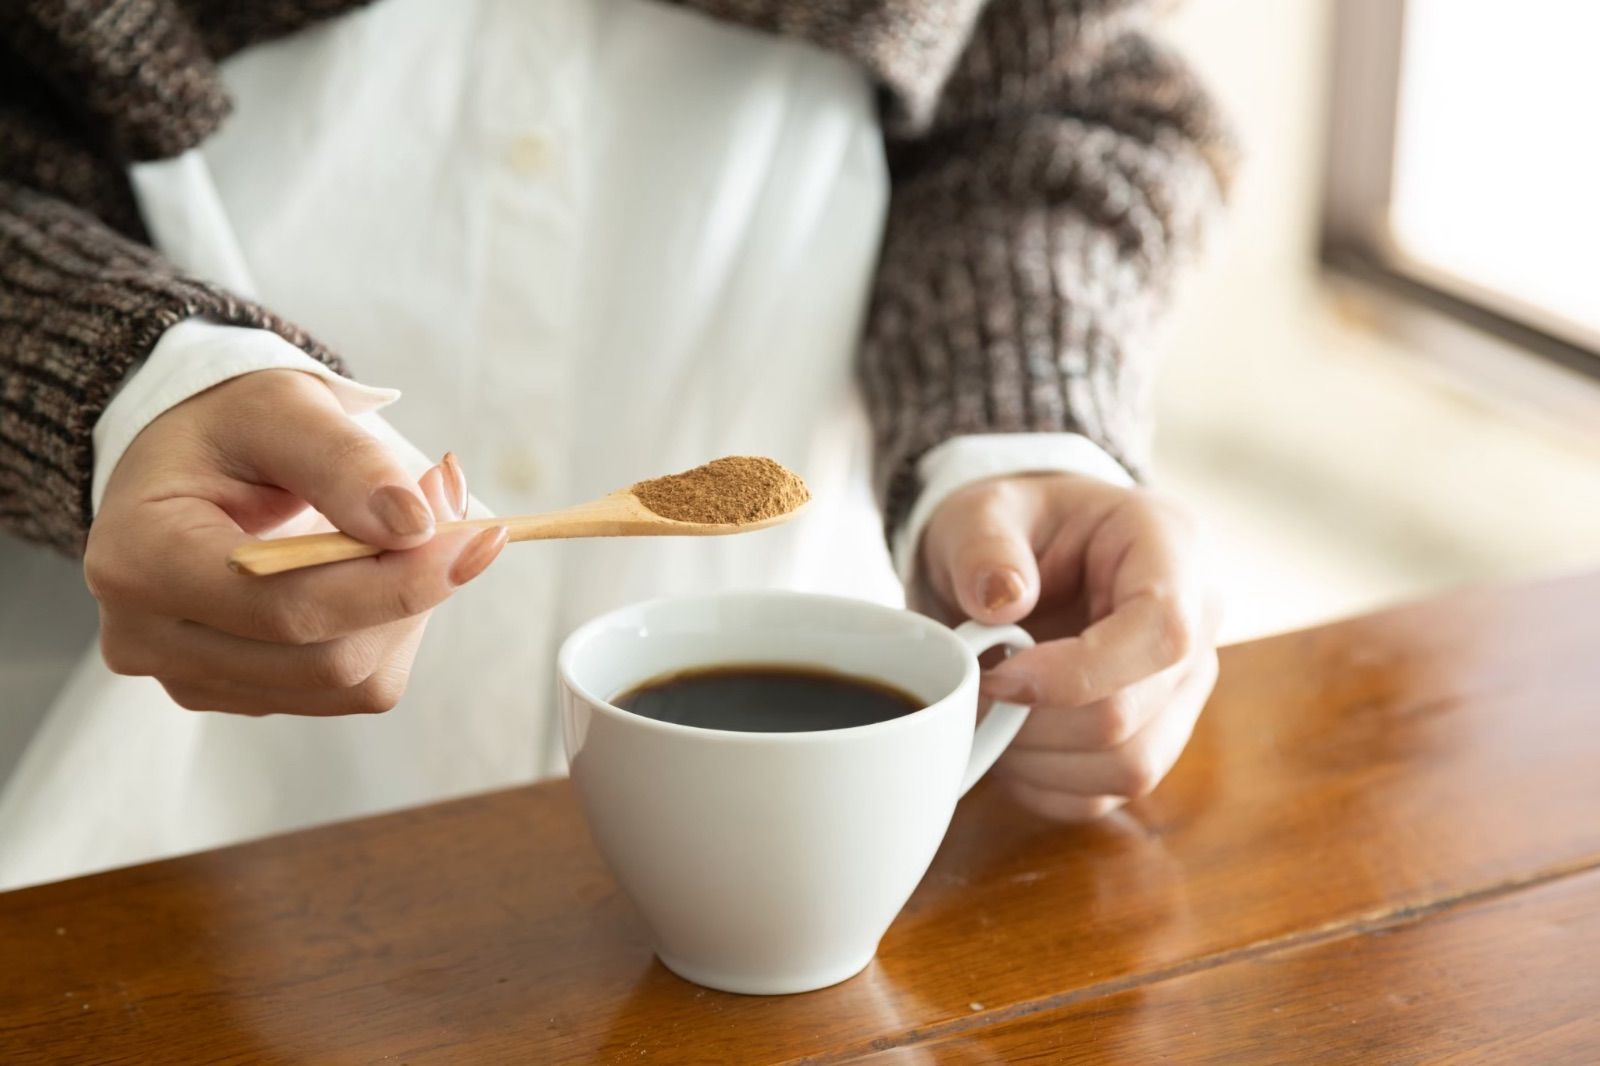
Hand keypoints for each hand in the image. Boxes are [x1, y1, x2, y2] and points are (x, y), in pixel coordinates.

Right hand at [85, 369, 506, 714]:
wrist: (189, 455)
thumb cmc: (231, 425)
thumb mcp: (282, 408)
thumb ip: (345, 461)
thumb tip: (416, 524)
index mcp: (141, 559)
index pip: (287, 608)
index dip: (397, 582)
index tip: (477, 535)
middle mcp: (148, 637)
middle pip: (326, 660)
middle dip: (411, 592)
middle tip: (453, 516)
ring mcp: (187, 676)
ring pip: (348, 683)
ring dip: (405, 612)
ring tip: (408, 531)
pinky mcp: (233, 691)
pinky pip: (344, 688)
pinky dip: (385, 631)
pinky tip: (375, 571)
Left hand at [915, 473, 1219, 819]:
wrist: (1012, 560)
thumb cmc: (1005, 529)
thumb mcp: (977, 514)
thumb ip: (982, 546)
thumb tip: (1002, 600)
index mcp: (1166, 546)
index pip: (1162, 630)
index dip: (1078, 672)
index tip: (999, 676)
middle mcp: (1196, 621)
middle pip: (1136, 714)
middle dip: (1035, 722)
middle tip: (973, 691)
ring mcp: (1182, 687)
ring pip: (1129, 767)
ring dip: (1037, 760)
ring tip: (986, 715)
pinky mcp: (1155, 736)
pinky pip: (1106, 794)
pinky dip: (1042, 784)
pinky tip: (1007, 741)